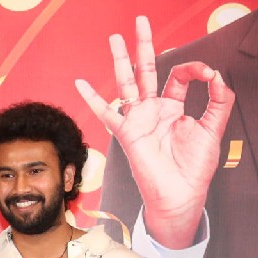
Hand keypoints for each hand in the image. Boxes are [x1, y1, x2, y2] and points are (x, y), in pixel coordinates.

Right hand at [75, 15, 234, 248]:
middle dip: (144, 46)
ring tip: (115, 37)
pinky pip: (107, 112)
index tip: (206, 73)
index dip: (194, 68)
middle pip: (146, 70)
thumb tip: (216, 74)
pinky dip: (93, 98)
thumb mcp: (214, 126)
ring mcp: (138, 120)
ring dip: (121, 60)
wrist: (180, 194)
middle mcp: (152, 111)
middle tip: (141, 21)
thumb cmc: (194, 167)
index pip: (178, 75)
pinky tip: (80, 83)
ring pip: (127, 83)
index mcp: (173, 108)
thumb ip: (219, 99)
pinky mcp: (127, 132)